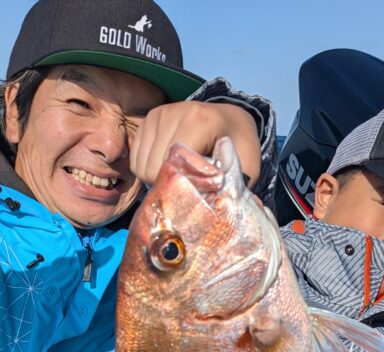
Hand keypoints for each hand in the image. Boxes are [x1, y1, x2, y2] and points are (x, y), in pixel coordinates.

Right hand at [130, 101, 259, 187]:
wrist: (231, 120)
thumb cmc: (239, 147)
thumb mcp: (247, 168)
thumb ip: (230, 185)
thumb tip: (207, 207)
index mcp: (200, 120)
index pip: (171, 163)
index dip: (179, 186)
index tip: (197, 191)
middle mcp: (175, 112)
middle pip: (152, 167)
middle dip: (167, 185)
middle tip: (188, 186)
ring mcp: (158, 114)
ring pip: (140, 166)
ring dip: (156, 179)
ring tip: (180, 176)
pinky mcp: (148, 120)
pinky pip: (135, 159)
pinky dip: (147, 170)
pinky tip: (167, 167)